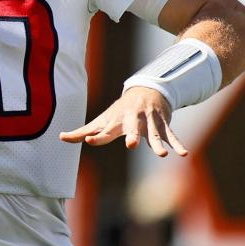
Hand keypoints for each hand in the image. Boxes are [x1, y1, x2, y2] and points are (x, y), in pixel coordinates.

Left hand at [59, 87, 187, 157]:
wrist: (146, 90)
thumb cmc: (119, 111)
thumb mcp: (102, 120)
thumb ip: (83, 131)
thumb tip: (61, 137)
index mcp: (115, 121)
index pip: (104, 130)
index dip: (97, 136)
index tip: (89, 140)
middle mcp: (132, 119)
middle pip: (132, 128)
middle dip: (133, 135)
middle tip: (131, 144)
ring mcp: (149, 121)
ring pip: (154, 133)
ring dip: (158, 143)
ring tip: (161, 154)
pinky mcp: (163, 123)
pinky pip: (171, 135)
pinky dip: (177, 144)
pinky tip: (184, 154)